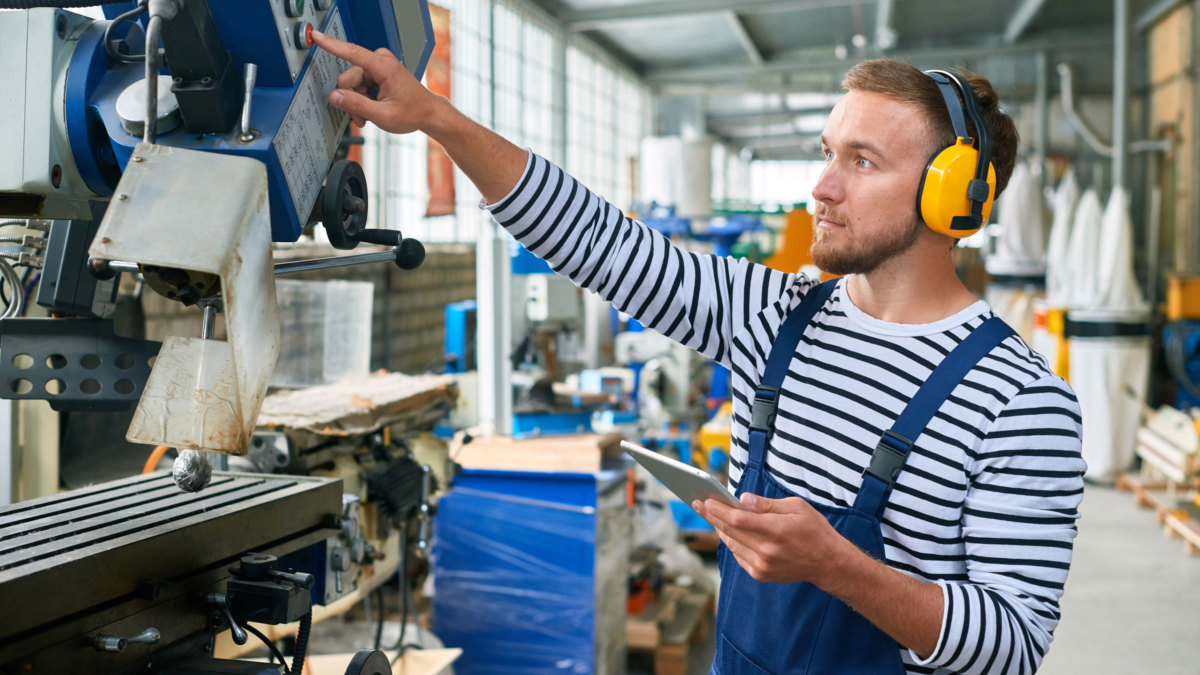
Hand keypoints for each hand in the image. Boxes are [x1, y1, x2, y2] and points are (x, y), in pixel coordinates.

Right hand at [310, 30, 444, 133]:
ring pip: (351, 84)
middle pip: (348, 79)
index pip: (352, 52)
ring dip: (357, 102)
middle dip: (351, 100)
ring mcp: (378, 66)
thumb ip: (356, 105)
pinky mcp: (376, 71)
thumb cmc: (413, 113)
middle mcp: (380, 61)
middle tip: (361, 117)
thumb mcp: (383, 115)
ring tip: (368, 116)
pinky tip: (371, 109)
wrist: (427, 113)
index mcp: (384, 67)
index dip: (331, 45)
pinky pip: (358, 85)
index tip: (316, 36)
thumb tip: (334, 96)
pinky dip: (362, 99)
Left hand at [693, 492, 847, 584]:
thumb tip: (742, 499)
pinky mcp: (760, 574)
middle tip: (697, 503)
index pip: (739, 519)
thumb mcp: (796, 507)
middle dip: (711, 516)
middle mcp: (767, 551)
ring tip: (708, 513)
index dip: (719, 509)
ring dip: (718, 528)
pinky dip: (731, 541)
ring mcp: (762, 565)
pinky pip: (737, 554)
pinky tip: (726, 530)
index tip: (706, 500)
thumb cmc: (813, 529)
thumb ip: (767, 504)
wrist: (827, 563)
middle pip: (730, 531)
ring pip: (731, 543)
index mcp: (777, 531)